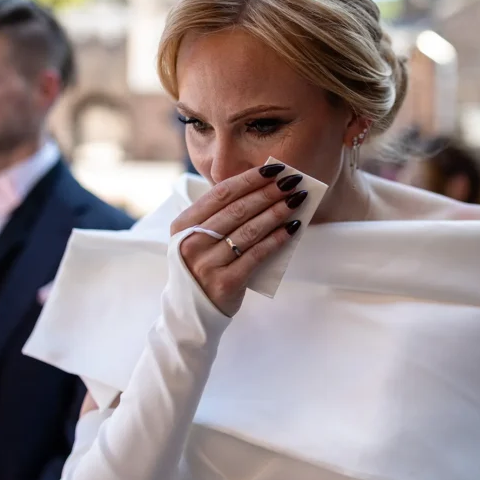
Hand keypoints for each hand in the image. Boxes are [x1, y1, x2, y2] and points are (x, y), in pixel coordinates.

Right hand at [170, 163, 305, 316]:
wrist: (191, 311)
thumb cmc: (201, 266)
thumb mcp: (197, 238)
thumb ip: (218, 216)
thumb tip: (261, 189)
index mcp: (183, 225)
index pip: (220, 194)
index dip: (249, 179)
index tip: (273, 169)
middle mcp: (192, 243)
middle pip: (237, 210)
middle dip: (268, 192)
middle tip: (292, 181)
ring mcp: (208, 264)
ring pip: (249, 231)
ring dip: (276, 212)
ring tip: (296, 200)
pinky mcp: (226, 282)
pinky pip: (257, 255)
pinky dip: (277, 239)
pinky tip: (292, 227)